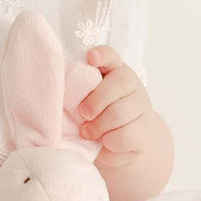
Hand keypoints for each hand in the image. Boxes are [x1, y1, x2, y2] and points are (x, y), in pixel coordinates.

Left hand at [77, 45, 154, 166]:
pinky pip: (123, 134)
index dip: (102, 55)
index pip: (110, 56)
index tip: (91, 58)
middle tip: (83, 113)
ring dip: (98, 126)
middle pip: (118, 84)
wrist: (124, 145)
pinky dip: (109, 141)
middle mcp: (131, 85)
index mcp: (112, 71)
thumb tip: (55, 93)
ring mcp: (141, 106)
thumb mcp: (84, 102)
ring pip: (119, 113)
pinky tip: (105, 141)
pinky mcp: (145, 129)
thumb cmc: (96, 118)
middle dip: (96, 101)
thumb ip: (76, 93)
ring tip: (88, 132)